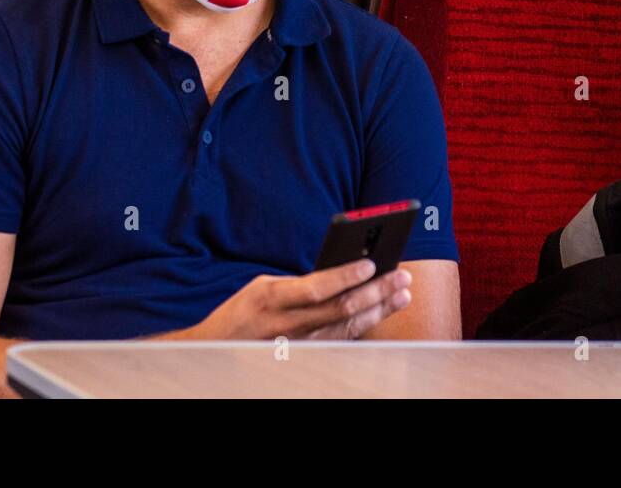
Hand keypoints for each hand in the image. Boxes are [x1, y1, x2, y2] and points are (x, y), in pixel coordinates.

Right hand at [186, 260, 411, 339]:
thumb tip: (344, 272)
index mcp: (272, 298)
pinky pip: (341, 340)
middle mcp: (287, 324)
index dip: (346, 276)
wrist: (218, 351)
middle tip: (401, 276)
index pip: (316, 288)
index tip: (371, 263)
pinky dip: (365, 324)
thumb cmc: (244, 311)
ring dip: (379, 310)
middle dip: (376, 292)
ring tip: (402, 293)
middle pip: (340, 309)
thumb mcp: (263, 287)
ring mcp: (299, 345)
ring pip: (347, 327)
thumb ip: (300, 283)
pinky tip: (382, 311)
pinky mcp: (306, 357)